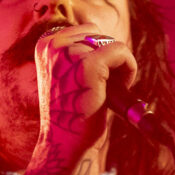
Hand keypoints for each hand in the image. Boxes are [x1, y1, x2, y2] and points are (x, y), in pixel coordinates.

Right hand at [33, 24, 137, 157]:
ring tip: (107, 92)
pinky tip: (119, 90)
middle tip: (102, 88)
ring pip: (112, 44)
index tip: (92, 80)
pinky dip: (129, 70)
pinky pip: (122, 52)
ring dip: (118, 67)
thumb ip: (77, 53)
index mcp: (45, 44)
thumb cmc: (70, 113)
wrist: (65, 143)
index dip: (97, 54)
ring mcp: (70, 54)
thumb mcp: (65, 75)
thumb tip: (107, 38)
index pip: (85, 31)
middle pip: (99, 35)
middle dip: (107, 59)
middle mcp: (53, 45)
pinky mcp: (89, 65)